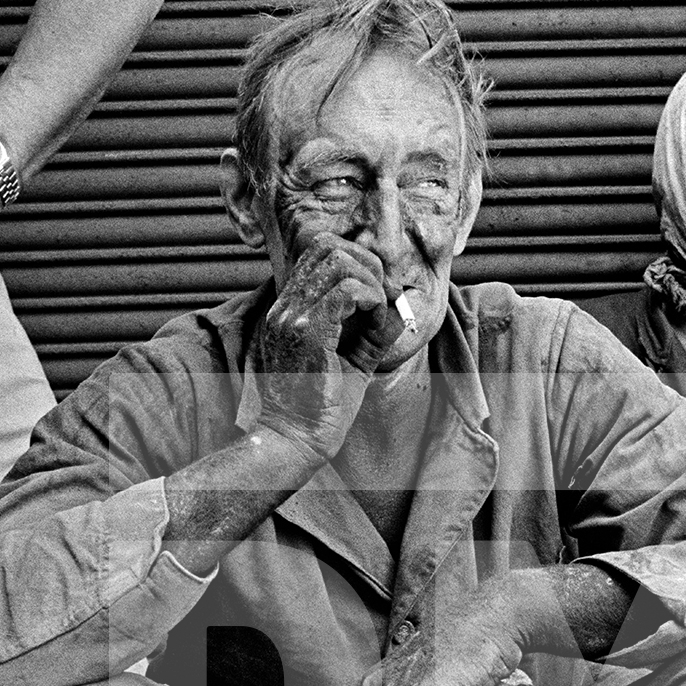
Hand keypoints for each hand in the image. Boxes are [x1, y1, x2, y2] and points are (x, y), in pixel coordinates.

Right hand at [256, 232, 405, 464]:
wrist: (299, 439)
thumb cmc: (324, 407)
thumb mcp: (354, 359)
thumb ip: (372, 330)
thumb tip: (399, 302)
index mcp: (289, 309)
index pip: (318, 252)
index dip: (356, 260)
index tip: (378, 292)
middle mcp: (285, 307)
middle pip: (327, 246)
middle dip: (367, 264)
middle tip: (384, 297)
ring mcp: (293, 316)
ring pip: (339, 261)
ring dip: (371, 282)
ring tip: (378, 312)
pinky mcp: (308, 332)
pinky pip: (348, 292)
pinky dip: (371, 299)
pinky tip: (374, 321)